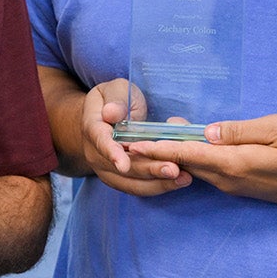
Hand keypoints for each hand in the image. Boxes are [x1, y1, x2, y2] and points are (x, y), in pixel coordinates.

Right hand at [82, 79, 190, 195]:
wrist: (102, 117)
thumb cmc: (114, 100)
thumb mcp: (115, 90)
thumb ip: (115, 100)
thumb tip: (111, 114)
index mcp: (93, 127)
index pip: (101, 141)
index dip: (112, 153)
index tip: (123, 165)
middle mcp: (95, 153)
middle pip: (121, 168)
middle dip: (148, 170)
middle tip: (173, 169)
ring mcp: (106, 169)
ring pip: (130, 183)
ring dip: (158, 183)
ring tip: (183, 178)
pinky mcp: (120, 179)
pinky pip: (138, 187)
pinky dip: (159, 186)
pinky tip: (180, 181)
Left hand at [129, 113, 276, 204]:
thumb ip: (240, 131)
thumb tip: (208, 131)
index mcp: (235, 163)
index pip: (188, 154)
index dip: (158, 147)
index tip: (132, 143)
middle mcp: (230, 179)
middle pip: (186, 163)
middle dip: (158, 150)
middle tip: (132, 133)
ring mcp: (235, 186)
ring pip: (196, 169)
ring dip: (174, 155)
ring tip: (150, 137)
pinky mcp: (242, 186)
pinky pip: (209, 173)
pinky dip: (192, 160)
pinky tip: (185, 148)